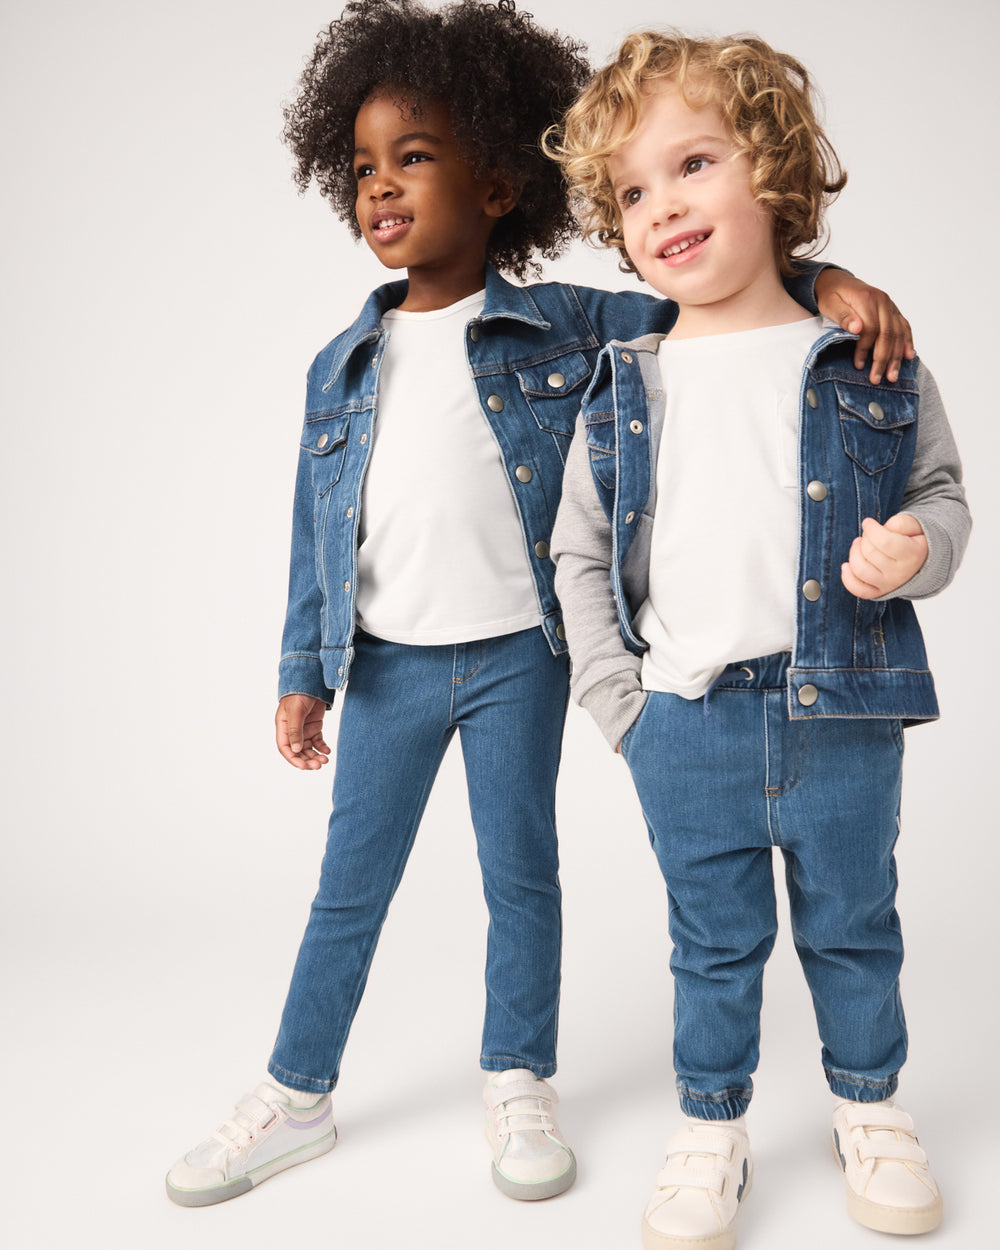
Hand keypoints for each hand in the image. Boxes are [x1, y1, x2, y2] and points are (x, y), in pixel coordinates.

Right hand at [275, 694, 330, 768]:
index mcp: (283, 727)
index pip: (285, 748)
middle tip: (318, 765)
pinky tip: (327, 751)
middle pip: (298, 751)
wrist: (312, 681)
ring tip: (325, 760)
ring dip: (315, 756)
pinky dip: (322, 748)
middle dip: (307, 760)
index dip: (293, 759)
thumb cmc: (299, 694)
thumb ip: (295, 730)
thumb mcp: (295, 711)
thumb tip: (295, 750)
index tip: (303, 766)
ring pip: (308, 748)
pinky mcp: (314, 727)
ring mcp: (304, 729)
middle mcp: (292, 731)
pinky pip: (317, 742)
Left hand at [814, 270, 914, 384]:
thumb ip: (843, 316)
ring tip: (892, 376)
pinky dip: (907, 342)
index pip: (871, 329)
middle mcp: (883, 301)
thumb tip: (857, 329)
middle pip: (888, 334)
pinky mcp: (893, 310)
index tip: (858, 365)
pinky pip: (904, 327)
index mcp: (867, 299)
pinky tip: (909, 356)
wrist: (838, 281)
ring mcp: (890, 306)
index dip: (865, 349)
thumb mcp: (830, 304)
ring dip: (896, 356)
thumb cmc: (832, 295)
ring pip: (898, 333)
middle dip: (883, 359)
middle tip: (877, 378)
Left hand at [840, 513, 927, 598]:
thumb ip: (898, 523)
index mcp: (912, 554)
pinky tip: (846, 565)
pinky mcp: (878, 592)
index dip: (871, 529)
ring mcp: (888, 585)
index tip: (868, 522)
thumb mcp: (913, 525)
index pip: (884, 541)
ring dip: (854, 553)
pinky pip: (858, 589)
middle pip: (869, 553)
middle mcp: (900, 573)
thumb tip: (875, 530)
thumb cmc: (912, 540)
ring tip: (858, 544)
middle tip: (868, 534)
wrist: (920, 562)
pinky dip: (847, 578)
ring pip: (860, 570)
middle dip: (864, 538)